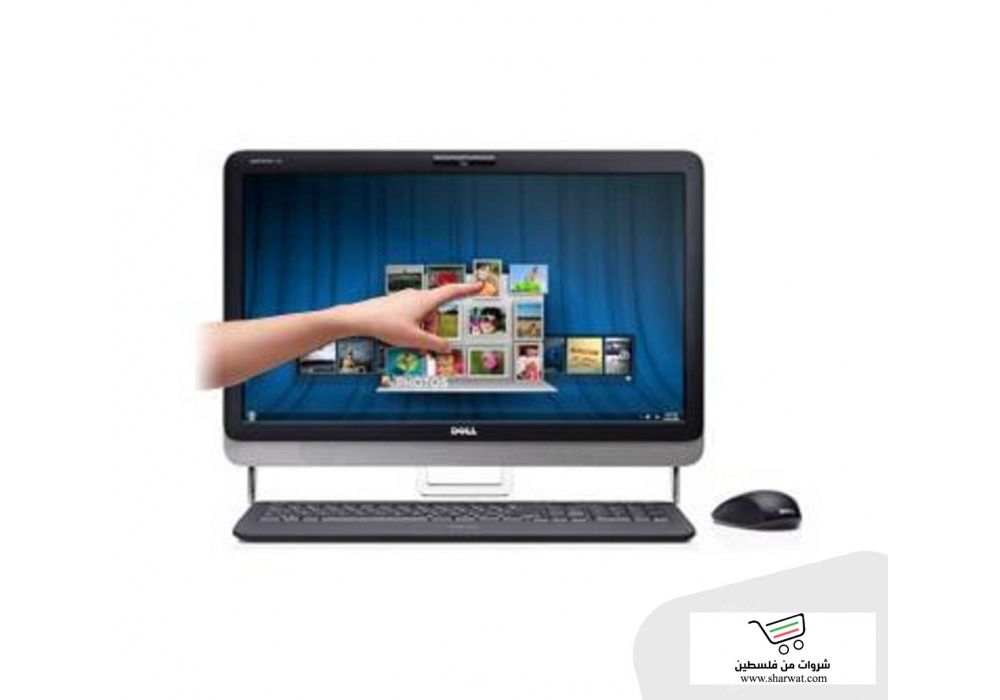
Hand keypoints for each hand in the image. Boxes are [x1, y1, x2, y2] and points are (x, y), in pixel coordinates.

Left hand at [338, 281, 483, 352]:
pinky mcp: (397, 303)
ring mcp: (406, 298)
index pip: (453, 292)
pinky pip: (412, 315)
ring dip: (421, 329)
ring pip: (423, 315)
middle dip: (433, 328)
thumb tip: (447, 348)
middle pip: (436, 311)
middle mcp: (417, 295)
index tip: (480, 285)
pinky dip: (412, 326)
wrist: (360, 318)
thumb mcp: (415, 339)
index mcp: (426, 300)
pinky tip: (399, 335)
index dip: (468, 289)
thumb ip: (434, 344)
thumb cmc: (386, 325)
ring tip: (408, 341)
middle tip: (424, 343)